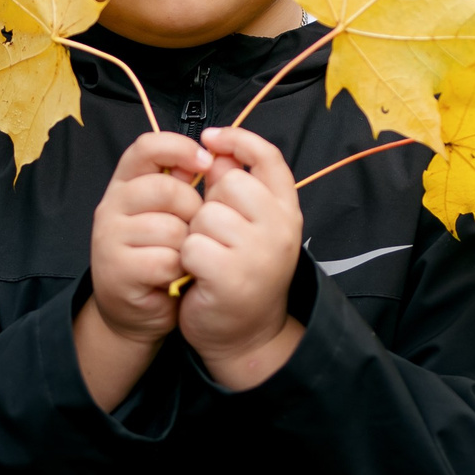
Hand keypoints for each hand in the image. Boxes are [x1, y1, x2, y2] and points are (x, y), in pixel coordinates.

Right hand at [75, 131, 207, 407]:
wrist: (135, 310)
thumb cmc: (160, 255)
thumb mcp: (171, 213)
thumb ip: (184, 183)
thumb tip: (212, 155)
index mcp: (125, 183)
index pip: (147, 146)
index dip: (179, 148)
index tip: (206, 161)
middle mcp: (111, 206)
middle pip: (164, 189)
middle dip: (192, 210)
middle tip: (194, 230)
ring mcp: (109, 238)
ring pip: (168, 228)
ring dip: (186, 246)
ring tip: (183, 256)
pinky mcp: (116, 270)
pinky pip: (164, 261)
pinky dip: (178, 271)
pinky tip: (174, 276)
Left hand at [178, 125, 304, 388]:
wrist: (245, 336)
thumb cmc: (241, 274)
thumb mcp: (247, 227)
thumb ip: (235, 189)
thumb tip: (218, 153)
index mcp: (288, 211)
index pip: (269, 157)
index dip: (238, 140)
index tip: (210, 138)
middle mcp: (281, 229)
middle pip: (229, 184)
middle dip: (210, 205)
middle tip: (216, 237)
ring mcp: (259, 252)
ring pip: (206, 215)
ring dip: (196, 235)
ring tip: (208, 258)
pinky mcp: (232, 275)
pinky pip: (192, 245)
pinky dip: (187, 260)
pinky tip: (198, 275)